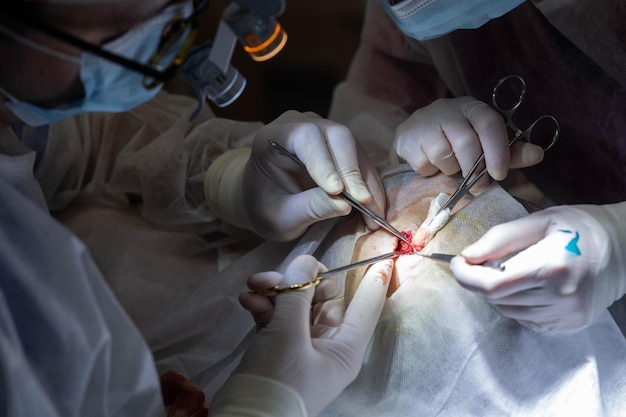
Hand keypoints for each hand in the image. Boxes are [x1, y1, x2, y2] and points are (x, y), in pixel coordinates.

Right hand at [236, 254, 392, 415]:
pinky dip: (263, 306)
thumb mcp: (287, 334)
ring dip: (274, 292)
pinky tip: (247, 301)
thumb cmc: (278, 382)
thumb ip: (296, 294)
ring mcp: (303, 346)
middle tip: (269, 278)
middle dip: (295, 283)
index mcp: (345, 346)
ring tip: (252, 288)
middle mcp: (328, 344)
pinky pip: (277, 317)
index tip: (385, 259)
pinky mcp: (279, 348)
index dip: (375, 281)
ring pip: (295, 305)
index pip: (367, 307)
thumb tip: (304, 263)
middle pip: (322, 298)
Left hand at [243, 110, 384, 240]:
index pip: (306, 138)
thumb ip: (309, 208)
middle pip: (338, 136)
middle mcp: (301, 125)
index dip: (324, 163)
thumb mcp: (281, 217)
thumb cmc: (266, 207)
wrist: (265, 199)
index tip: (337, 191)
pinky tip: (375, 206)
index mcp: (273, 138)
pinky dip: (369, 183)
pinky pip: (360, 159)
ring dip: (367, 181)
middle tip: (364, 203)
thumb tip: (344, 205)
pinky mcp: (339, 144)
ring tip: (374, 213)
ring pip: (355, 148)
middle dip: (352, 172)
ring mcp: (323, 131)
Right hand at [393, 97, 543, 189]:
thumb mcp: (485, 146)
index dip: (497, 151)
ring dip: (449, 170)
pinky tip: (431, 166)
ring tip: (449, 169)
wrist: (416, 137)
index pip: (489, 123)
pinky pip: (423, 164)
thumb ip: (510, 153)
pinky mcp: (404, 137)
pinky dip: (430, 172)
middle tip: (477, 186)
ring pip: (443, 155)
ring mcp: (422, 122)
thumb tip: (537, 154)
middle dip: (473, 169)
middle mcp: (446, 109)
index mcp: (472, 108)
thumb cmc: (457, 144)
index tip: (499, 174)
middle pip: (465, 142)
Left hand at [450, 204, 625, 331]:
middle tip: (482, 261)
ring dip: (497, 292)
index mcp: (552, 266)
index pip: (493, 284)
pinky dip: (514, 303)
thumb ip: (500, 239)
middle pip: (496, 299)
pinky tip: (526, 285)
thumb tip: (467, 255)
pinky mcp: (569, 325)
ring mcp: (567, 315)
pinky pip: (524, 319)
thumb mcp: (539, 221)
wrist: (625, 247)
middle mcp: (561, 297)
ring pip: (507, 311)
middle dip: (479, 280)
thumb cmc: (580, 227)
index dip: (466, 276)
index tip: (455, 262)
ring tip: (511, 269)